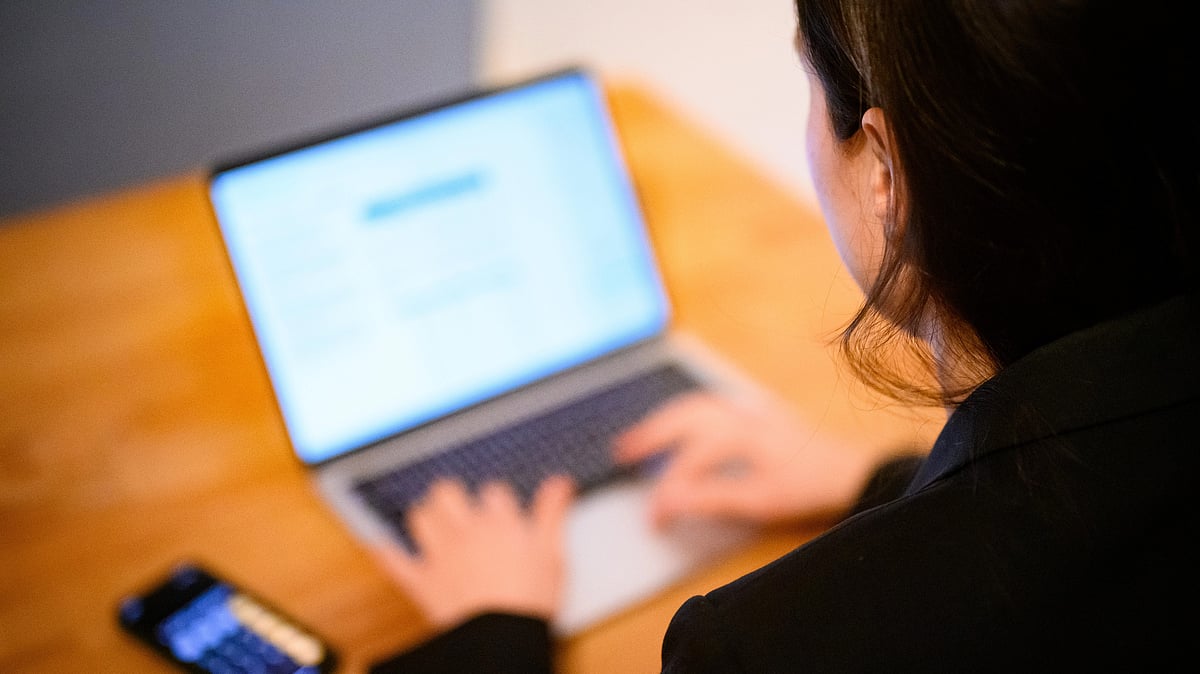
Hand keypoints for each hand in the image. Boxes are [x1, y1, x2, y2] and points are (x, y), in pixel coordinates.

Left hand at [373, 475, 574, 627]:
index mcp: (499, 523)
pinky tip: (383, 544)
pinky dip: (387, 552)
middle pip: (447, 492)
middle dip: (453, 495)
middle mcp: (466, 532)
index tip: (502, 510)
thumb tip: (561, 482)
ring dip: (425, 516)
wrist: (501, 640)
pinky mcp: (422, 582)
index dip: (497, 499)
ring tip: (434, 523)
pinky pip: (394, 561)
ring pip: (420, 516)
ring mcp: (440, 555)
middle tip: (460, 508)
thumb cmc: (530, 601)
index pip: (494, 490)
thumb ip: (553, 514)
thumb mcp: (553, 555)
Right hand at [614, 392, 877, 527]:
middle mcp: (742, 413)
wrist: (853, 471)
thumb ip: (710, 498)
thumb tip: (668, 499)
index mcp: (740, 434)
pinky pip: (714, 401)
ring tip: (642, 435)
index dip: (666, 491)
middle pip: (684, 416)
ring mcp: (751, 408)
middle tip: (622, 452)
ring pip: (696, 404)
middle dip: (650, 434)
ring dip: (665, 418)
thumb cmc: (810, 486)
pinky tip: (684, 422)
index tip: (654, 517)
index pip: (688, 461)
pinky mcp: (760, 411)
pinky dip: (689, 411)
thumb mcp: (760, 501)